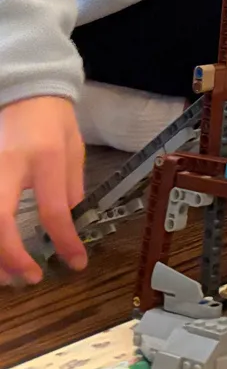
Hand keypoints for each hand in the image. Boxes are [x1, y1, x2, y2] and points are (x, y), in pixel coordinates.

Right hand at [0, 96, 87, 283]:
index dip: (65, 241)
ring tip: (8, 276)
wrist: (25, 90)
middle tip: (30, 278)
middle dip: (11, 257)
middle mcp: (8, 165)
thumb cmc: (53, 120)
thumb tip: (70, 224)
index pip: (53, 209)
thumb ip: (71, 186)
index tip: (76, 263)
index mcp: (44, 158)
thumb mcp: (74, 148)